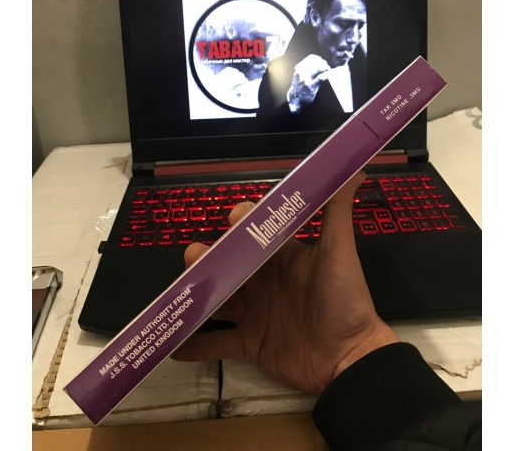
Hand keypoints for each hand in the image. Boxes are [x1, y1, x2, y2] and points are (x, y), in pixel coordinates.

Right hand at [172, 172, 400, 394]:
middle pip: (227, 264)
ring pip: (216, 299)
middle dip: (206, 258)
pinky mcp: (250, 344)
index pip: (254, 233)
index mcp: (283, 257)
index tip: (231, 220)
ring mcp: (256, 314)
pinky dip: (195, 344)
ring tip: (179, 292)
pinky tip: (173, 343)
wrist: (349, 359)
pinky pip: (217, 343)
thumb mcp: (339, 251)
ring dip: (196, 293)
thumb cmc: (344, 300)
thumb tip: (353, 167)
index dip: (240, 224)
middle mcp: (265, 282)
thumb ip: (338, 209)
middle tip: (194, 258)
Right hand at [286, 54, 332, 112]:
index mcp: (299, 68)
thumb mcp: (299, 75)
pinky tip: (329, 74)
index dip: (319, 58)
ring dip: (326, 67)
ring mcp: (306, 79)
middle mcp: (301, 72)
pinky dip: (327, 74)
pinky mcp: (311, 86)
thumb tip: (317, 61)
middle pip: (316, 62)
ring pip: (318, 68)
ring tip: (328, 69)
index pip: (311, 58)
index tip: (322, 61)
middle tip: (327, 66)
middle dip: (323, 63)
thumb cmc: (298, 87)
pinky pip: (321, 77)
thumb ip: (305, 68)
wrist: (294, 100)